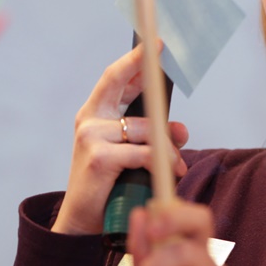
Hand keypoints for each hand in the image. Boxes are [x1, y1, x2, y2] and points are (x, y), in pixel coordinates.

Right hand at [52, 43, 188, 235]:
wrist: (83, 221)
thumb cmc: (110, 184)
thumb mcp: (135, 155)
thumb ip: (155, 137)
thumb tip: (181, 129)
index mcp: (95, 115)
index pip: (114, 79)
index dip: (134, 60)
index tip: (153, 45)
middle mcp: (89, 120)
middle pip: (116, 82)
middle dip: (139, 64)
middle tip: (161, 51)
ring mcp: (90, 136)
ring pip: (144, 128)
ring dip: (167, 146)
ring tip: (178, 165)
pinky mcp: (98, 157)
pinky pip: (143, 152)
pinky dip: (161, 161)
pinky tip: (169, 171)